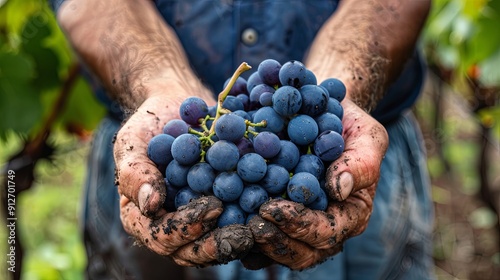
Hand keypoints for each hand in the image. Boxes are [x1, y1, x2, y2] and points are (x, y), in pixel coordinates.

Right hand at [114, 92, 252, 266]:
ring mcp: (198, 222)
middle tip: (244, 234)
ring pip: (216, 244)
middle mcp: (171, 227)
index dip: (186, 228)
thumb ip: (136, 174)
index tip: (212, 208)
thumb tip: (151, 205)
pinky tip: (271, 215)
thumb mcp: (132, 145)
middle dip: (218, 244)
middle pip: (192, 251)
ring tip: (261, 230)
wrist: (177, 112)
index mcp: (144, 218)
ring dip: (239, 241)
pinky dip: (253, 223)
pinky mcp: (222, 210)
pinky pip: (235, 224)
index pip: (162, 236)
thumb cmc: (148, 129)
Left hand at [243, 99, 388, 269]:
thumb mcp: (366, 138)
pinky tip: (224, 221)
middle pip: (302, 253)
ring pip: (279, 251)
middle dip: (276, 241)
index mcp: (351, 215)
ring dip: (256, 243)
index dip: (300, 225)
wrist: (326, 116)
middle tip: (251, 224)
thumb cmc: (351, 129)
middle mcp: (326, 227)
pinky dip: (243, 233)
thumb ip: (359, 164)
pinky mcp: (278, 218)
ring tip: (234, 227)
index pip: (327, 233)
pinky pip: (260, 238)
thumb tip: (338, 189)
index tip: (273, 208)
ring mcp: (300, 226)